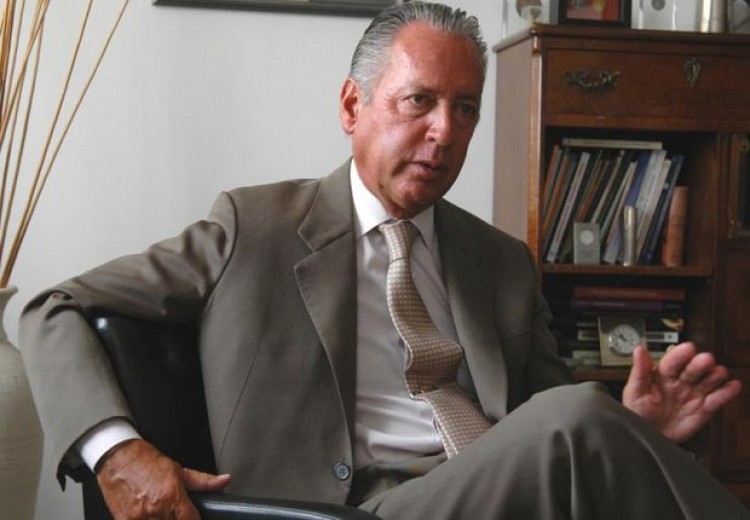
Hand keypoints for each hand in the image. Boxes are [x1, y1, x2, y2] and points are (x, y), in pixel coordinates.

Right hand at [97, 439, 230, 518]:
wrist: (118, 457)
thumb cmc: (146, 461)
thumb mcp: (179, 470)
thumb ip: (204, 481)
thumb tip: (225, 480)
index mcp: (172, 496)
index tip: (195, 519)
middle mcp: (156, 509)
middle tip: (177, 513)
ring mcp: (139, 518)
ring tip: (162, 513)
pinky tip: (149, 515)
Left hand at [622, 343, 741, 442]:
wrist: (648, 436)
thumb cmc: (637, 412)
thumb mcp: (634, 391)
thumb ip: (639, 371)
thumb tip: (639, 350)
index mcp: (661, 375)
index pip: (672, 362)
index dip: (680, 355)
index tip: (688, 348)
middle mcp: (680, 382)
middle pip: (692, 370)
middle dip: (699, 364)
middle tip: (706, 359)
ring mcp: (692, 394)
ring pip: (707, 381)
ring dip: (714, 375)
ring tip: (719, 372)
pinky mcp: (703, 408)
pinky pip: (716, 399)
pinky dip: (726, 393)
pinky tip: (732, 386)